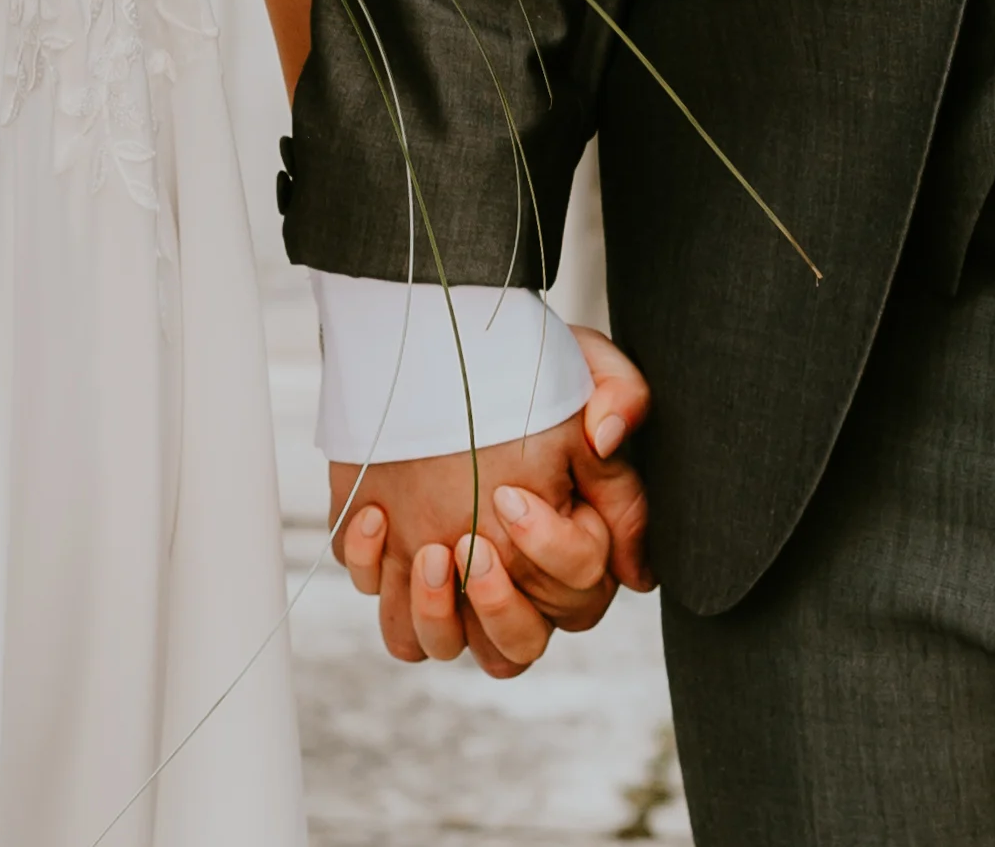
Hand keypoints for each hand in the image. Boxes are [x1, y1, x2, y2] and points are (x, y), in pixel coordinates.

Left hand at [326, 326, 653, 675]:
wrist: (435, 346)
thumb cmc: (520, 364)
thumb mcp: (582, 366)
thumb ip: (620, 396)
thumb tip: (608, 440)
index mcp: (568, 545)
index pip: (580, 593)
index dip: (552, 553)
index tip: (511, 497)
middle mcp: (512, 578)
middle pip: (517, 649)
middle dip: (497, 607)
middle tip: (470, 546)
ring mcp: (448, 582)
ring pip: (443, 648)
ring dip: (434, 615)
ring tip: (427, 553)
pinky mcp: (391, 566)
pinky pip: (382, 609)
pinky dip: (373, 572)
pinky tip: (374, 518)